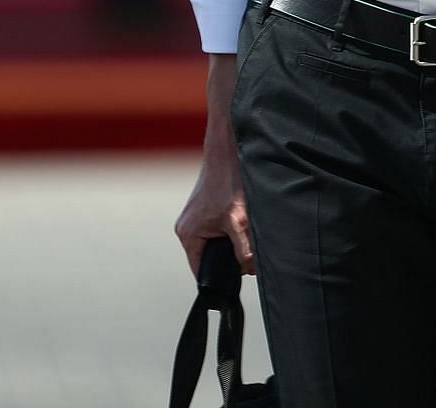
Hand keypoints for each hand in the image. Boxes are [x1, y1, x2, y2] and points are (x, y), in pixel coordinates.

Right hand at [175, 149, 253, 275]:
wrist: (227, 154)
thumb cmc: (228, 183)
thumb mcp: (239, 222)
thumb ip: (243, 250)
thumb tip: (249, 270)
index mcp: (188, 235)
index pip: (200, 272)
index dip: (219, 279)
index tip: (237, 280)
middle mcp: (186, 229)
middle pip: (208, 259)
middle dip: (228, 261)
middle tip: (247, 259)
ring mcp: (194, 220)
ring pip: (214, 245)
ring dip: (230, 246)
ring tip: (244, 240)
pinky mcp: (203, 213)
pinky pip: (215, 234)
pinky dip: (229, 235)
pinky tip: (241, 228)